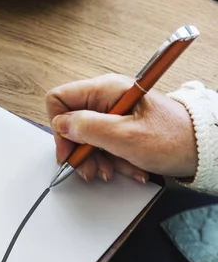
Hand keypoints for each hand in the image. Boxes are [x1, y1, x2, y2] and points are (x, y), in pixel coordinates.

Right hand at [46, 74, 197, 181]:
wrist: (203, 149)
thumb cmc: (173, 138)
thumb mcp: (125, 136)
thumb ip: (88, 128)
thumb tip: (61, 125)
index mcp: (105, 90)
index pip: (59, 99)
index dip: (59, 127)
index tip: (69, 150)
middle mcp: (106, 98)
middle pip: (72, 123)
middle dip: (80, 151)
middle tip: (91, 168)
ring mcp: (113, 113)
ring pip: (86, 138)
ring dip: (97, 160)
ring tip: (113, 171)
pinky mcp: (120, 126)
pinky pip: (103, 145)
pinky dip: (111, 160)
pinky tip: (126, 168)